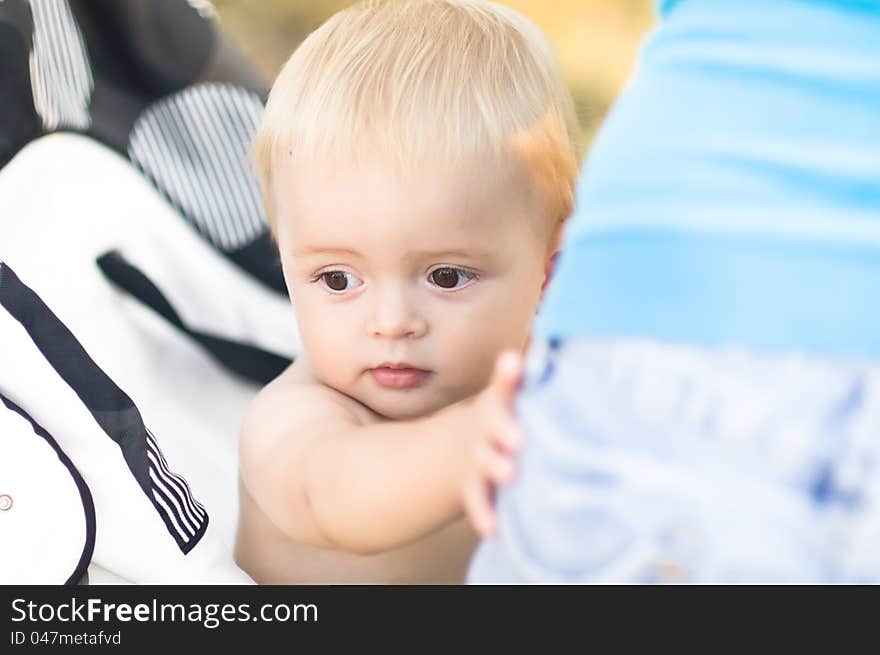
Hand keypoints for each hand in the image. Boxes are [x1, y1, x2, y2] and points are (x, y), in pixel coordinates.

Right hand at [459, 350, 524, 537]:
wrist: (461, 450)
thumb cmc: (504, 420)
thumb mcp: (513, 398)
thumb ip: (538, 375)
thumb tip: (566, 336)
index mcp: (499, 403)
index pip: (505, 386)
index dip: (509, 376)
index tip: (513, 363)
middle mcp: (485, 428)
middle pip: (492, 424)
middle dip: (503, 429)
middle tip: (519, 438)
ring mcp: (476, 457)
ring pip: (483, 461)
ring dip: (494, 466)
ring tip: (509, 474)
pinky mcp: (474, 487)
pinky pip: (478, 500)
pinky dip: (484, 512)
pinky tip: (492, 527)